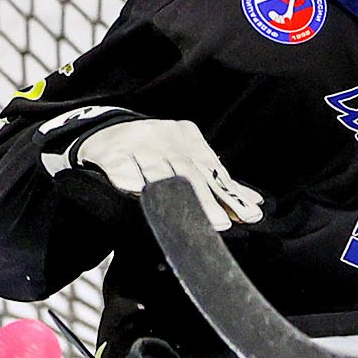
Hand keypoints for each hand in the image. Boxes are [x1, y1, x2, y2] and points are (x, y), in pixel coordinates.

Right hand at [45, 113, 263, 232]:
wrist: (102, 132)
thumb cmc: (152, 151)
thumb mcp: (185, 157)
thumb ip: (217, 181)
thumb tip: (255, 204)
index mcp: (186, 135)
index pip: (212, 168)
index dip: (230, 193)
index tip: (249, 214)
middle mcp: (163, 136)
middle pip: (189, 172)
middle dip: (208, 201)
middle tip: (225, 224)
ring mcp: (136, 143)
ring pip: (159, 174)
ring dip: (175, 199)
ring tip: (193, 222)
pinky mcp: (110, 153)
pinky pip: (122, 170)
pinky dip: (130, 182)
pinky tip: (141, 198)